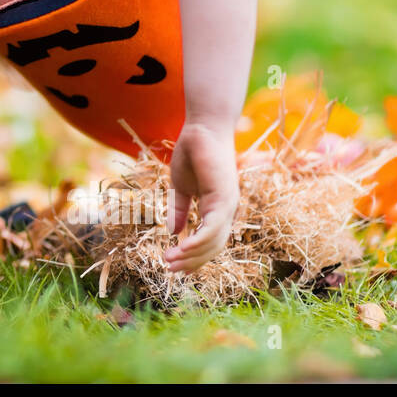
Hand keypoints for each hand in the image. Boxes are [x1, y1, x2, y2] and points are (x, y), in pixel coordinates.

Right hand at [163, 122, 239, 271]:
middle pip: (214, 247)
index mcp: (218, 209)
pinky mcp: (224, 198)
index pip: (210, 241)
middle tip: (168, 268)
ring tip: (169, 260)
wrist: (201, 128)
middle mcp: (227, 210)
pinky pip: (212, 228)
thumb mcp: (181, 187)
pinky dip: (198, 241)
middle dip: (191, 261)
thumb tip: (174, 232)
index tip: (175, 266)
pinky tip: (180, 248)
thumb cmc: (192, 153)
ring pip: (214, 242)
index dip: (194, 257)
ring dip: (191, 255)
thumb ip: (180, 209)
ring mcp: (228, 205)